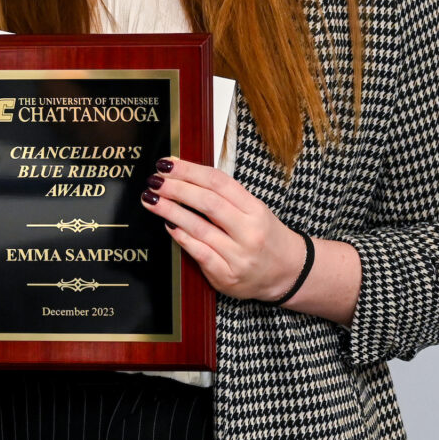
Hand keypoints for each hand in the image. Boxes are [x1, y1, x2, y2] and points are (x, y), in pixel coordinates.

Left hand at [139, 158, 306, 301]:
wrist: (287, 273)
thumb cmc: (263, 235)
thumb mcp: (252, 209)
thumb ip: (222, 194)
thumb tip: (181, 172)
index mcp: (255, 210)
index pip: (218, 182)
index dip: (189, 170)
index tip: (167, 163)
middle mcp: (249, 232)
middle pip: (207, 203)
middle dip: (176, 188)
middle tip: (154, 180)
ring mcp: (238, 256)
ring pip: (199, 227)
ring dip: (170, 210)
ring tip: (151, 199)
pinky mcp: (226, 276)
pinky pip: (198, 252)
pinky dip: (180, 236)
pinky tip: (167, 224)